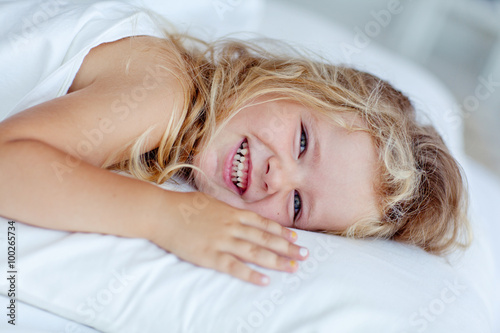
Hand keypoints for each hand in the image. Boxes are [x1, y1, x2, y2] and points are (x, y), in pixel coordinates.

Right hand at [150, 191, 308, 285]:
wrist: (162, 213)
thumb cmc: (184, 205)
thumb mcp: (211, 202)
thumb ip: (228, 210)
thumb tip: (240, 214)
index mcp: (232, 213)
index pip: (263, 224)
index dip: (281, 232)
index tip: (296, 239)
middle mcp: (232, 226)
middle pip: (265, 238)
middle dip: (287, 248)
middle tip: (305, 255)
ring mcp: (222, 241)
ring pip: (255, 252)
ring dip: (276, 261)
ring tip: (293, 268)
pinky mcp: (210, 256)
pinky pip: (234, 267)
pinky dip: (251, 274)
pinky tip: (265, 280)